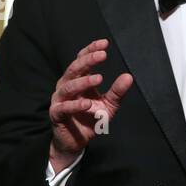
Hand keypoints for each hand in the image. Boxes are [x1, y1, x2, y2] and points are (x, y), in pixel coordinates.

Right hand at [49, 39, 133, 170]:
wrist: (76, 141)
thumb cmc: (90, 119)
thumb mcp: (108, 105)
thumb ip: (117, 92)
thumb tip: (129, 76)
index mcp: (77, 80)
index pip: (81, 60)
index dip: (91, 51)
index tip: (105, 43)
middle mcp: (66, 86)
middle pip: (74, 69)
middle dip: (88, 60)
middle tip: (102, 55)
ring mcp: (60, 100)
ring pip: (68, 86)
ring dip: (83, 82)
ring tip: (99, 78)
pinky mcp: (57, 114)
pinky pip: (65, 107)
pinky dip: (76, 105)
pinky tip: (87, 103)